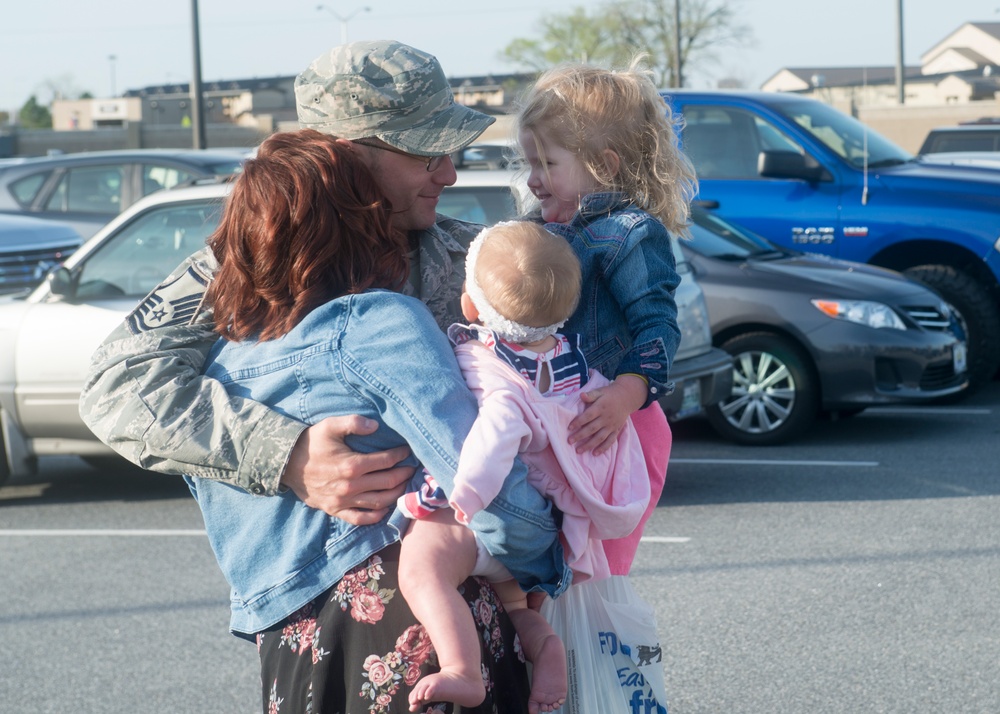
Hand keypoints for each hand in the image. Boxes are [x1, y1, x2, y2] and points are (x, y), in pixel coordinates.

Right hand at [280, 415, 412, 523]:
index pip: (386, 461)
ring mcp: (343, 501)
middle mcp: (351, 486)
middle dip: (404, 475)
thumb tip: (376, 426)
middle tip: (412, 469)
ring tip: (404, 485)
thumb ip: (353, 422)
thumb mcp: (330, 426)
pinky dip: (376, 516)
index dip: (400, 455)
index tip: (407, 451)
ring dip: (396, 494)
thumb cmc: (311, 443)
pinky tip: (385, 508)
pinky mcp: (336, 510)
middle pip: (388, 482)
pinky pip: (360, 518)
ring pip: (379, 502)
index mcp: (352, 465)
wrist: (287, 464)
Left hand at [568, 375, 646, 454]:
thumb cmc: (609, 394)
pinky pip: (610, 441)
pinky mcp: (616, 430)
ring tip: (579, 450)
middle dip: (580, 436)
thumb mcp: (600, 392)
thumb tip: (581, 395)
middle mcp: (606, 418)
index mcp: (601, 407)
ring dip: (589, 445)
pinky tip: (595, 453)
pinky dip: (603, 448)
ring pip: (600, 437)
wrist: (627, 397)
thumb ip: (590, 395)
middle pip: (592, 429)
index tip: (569, 427)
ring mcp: (611, 425)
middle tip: (569, 441)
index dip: (579, 422)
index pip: (588, 416)